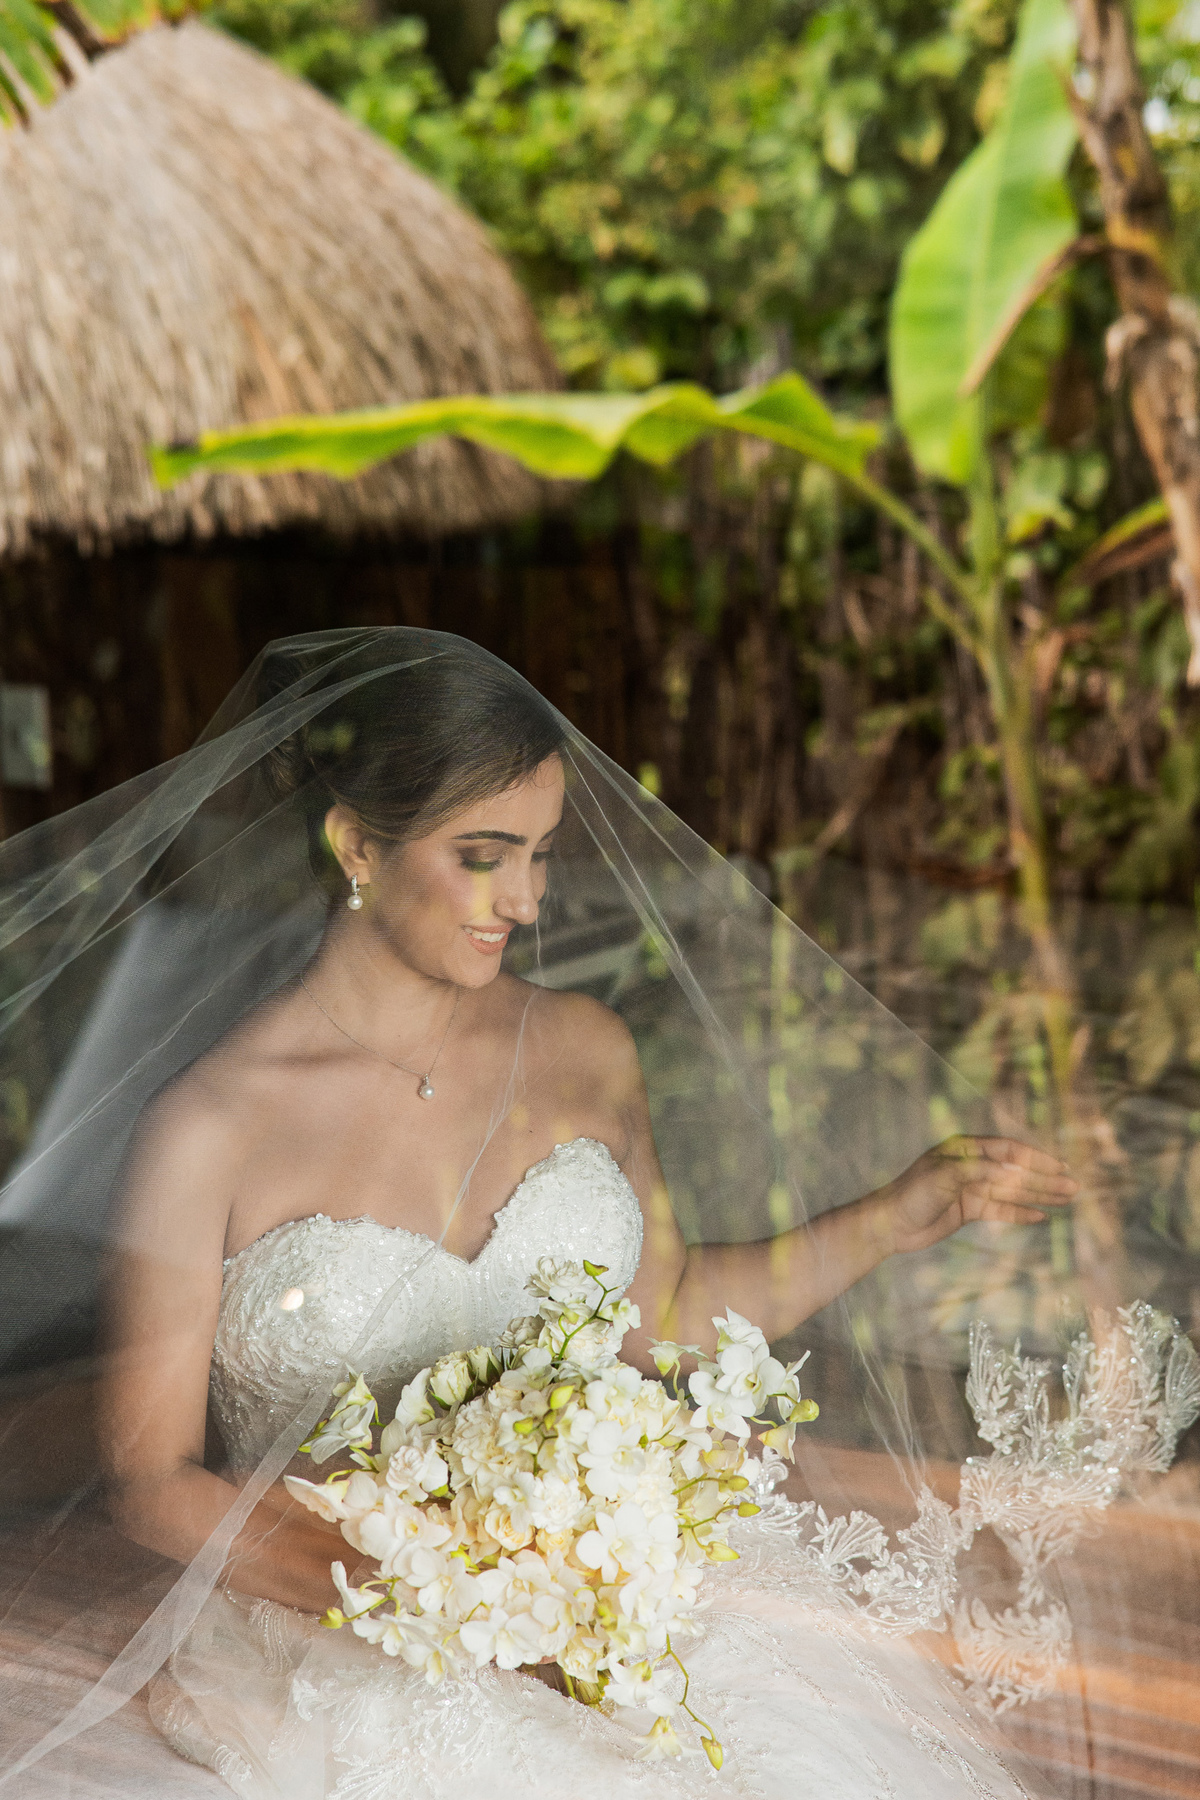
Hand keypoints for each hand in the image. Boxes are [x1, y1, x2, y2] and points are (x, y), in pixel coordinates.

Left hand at [884, 1135, 1076, 1255]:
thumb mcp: (945, 1177)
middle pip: (1016, 1171)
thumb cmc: (912, 1193)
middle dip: (1045, 1179)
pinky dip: (1021, 1213)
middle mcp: (972, 1166)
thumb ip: (980, 1172)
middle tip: (1074, 1187)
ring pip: (1013, 1191)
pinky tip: (1042, 1216)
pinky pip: (1001, 1210)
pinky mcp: (969, 1209)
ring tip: (1067, 1199)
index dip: (1035, 1158)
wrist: (889, 1223)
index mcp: (965, 1150)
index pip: (1009, 1150)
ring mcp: (972, 1188)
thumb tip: (1015, 1172)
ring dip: (1040, 1195)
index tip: (1060, 1166)